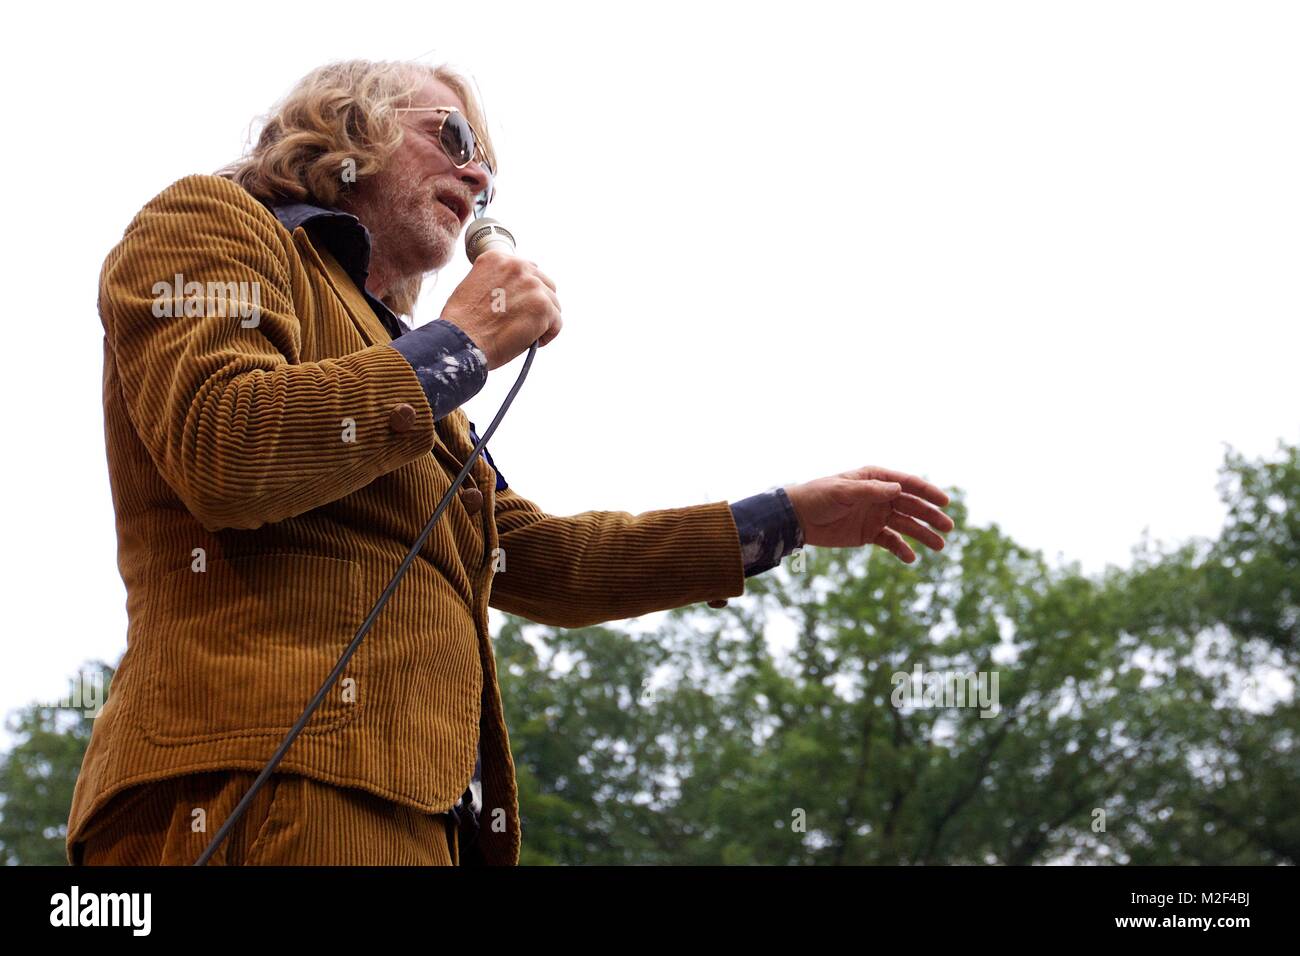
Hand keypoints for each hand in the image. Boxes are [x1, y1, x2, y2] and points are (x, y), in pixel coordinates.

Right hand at [440, 250, 561, 369]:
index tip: (517, 305)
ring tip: (524, 334)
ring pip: (552, 304)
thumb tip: (517, 293)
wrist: (461, 341)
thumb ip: (497, 281)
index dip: (523, 292)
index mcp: (498, 259)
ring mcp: (532, 285)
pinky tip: (532, 341)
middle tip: (524, 322)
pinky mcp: (543, 307)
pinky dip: (548, 335)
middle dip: (537, 304)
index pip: (526, 270)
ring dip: (543, 320)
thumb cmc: (462, 324)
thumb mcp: (473, 287)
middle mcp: (517, 266)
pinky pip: (557, 322)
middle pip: (544, 284)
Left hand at [784, 466, 953, 562]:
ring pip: (906, 525)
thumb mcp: (843, 491)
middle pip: (912, 506)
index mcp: (875, 478)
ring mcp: (876, 515)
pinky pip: (891, 542)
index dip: (928, 492)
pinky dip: (901, 549)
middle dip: (931, 516)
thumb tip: (898, 489)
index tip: (945, 502)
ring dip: (923, 534)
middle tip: (948, 527)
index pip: (907, 484)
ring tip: (939, 546)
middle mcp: (880, 496)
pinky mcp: (869, 534)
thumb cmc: (818, 497)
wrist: (799, 518)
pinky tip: (911, 558)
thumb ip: (870, 491)